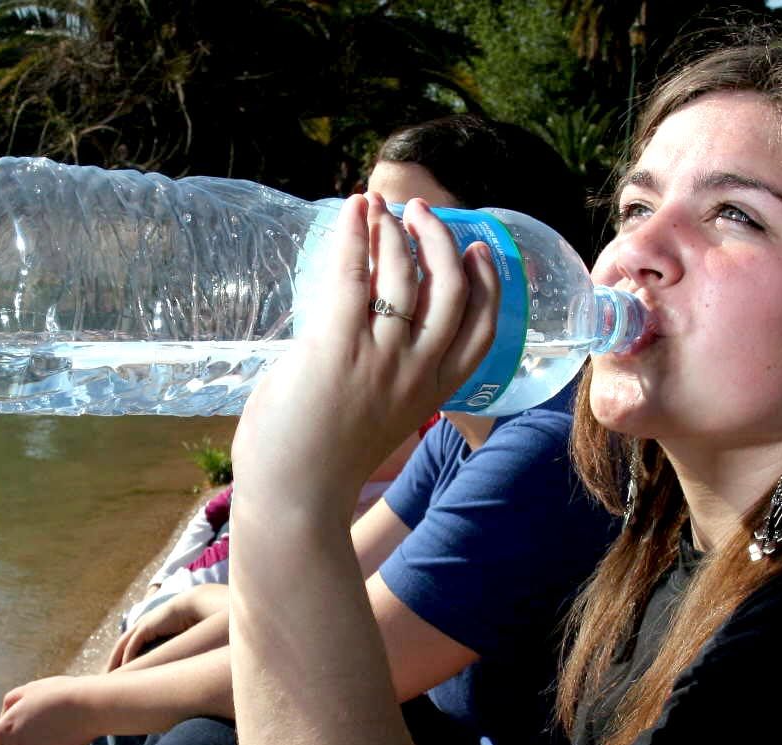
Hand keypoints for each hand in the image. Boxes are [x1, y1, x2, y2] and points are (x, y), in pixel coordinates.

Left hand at [107, 584, 231, 670]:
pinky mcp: (146, 628)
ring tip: (110, 676)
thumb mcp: (177, 638)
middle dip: (113, 661)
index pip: (129, 644)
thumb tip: (172, 665)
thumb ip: (170, 649)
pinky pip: (132, 646)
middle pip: (120, 646)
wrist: (192, 607)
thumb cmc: (189, 622)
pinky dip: (127, 658)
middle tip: (106, 676)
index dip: (122, 657)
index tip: (118, 671)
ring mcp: (142, 626)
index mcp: (146, 628)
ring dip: (115, 661)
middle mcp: (141, 626)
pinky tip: (125, 669)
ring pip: (122, 646)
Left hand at [234, 194, 497, 521]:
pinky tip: (355, 209)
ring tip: (383, 207)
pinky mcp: (337, 346)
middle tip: (420, 212)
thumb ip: (381, 375)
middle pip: (452, 289)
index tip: (477, 250)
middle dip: (441, 241)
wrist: (294, 500)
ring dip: (396, 230)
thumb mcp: (375, 419)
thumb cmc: (320, 465)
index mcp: (432, 393)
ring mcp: (380, 358)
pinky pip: (355, 274)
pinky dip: (357, 234)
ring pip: (406, 274)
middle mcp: (416, 372)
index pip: (481, 329)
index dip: (487, 283)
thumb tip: (355, 327)